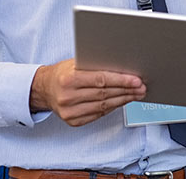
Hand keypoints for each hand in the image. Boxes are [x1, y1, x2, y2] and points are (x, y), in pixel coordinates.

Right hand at [30, 58, 145, 125]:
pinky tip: (122, 101)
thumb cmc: (62, 73)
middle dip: (126, 90)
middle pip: (105, 94)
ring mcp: (70, 112)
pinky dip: (112, 108)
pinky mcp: (73, 121)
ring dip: (123, 100)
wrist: (45, 89)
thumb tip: (121, 66)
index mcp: (69, 79)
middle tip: (141, 87)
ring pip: (104, 106)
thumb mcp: (75, 63)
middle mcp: (68, 97)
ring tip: (136, 94)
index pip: (101, 80)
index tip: (136, 80)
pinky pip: (98, 114)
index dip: (121, 81)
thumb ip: (95, 65)